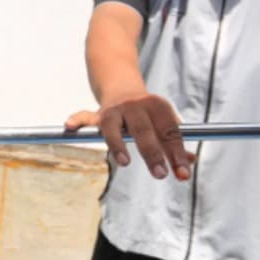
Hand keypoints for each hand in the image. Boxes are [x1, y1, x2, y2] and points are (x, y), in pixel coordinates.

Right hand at [67, 92, 194, 180]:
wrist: (122, 85)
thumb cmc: (147, 112)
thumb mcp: (163, 122)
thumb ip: (174, 143)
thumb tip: (190, 162)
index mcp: (157, 107)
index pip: (170, 131)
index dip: (177, 153)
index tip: (183, 174)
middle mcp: (136, 106)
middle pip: (144, 130)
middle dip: (153, 153)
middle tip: (161, 174)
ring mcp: (115, 110)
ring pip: (113, 126)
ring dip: (118, 143)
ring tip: (124, 162)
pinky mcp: (98, 114)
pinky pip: (85, 116)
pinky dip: (77, 120)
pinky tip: (69, 126)